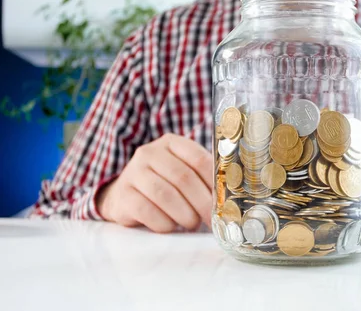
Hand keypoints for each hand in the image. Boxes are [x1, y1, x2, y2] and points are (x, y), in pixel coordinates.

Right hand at [96, 133, 212, 232]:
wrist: (124, 197)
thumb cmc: (165, 186)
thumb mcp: (183, 173)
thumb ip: (203, 179)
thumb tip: (228, 200)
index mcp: (171, 143)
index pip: (199, 159)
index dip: (214, 183)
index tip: (223, 202)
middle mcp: (150, 153)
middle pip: (183, 178)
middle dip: (202, 203)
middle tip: (211, 219)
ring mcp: (133, 172)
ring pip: (165, 195)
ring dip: (185, 215)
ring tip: (192, 223)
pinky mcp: (123, 195)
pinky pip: (147, 211)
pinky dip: (164, 223)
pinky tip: (171, 227)